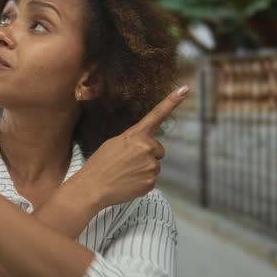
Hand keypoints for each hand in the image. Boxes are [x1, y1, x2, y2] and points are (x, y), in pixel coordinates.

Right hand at [71, 85, 188, 208]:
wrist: (92, 188)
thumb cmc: (100, 164)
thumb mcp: (114, 144)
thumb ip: (134, 141)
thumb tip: (147, 148)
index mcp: (135, 135)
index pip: (156, 114)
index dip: (172, 101)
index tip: (184, 89)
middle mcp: (147, 148)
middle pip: (158, 150)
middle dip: (148, 155)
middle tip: (127, 163)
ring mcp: (150, 166)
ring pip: (154, 166)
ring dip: (143, 169)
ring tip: (125, 173)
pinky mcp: (151, 182)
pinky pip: (151, 180)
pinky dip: (141, 182)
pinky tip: (128, 183)